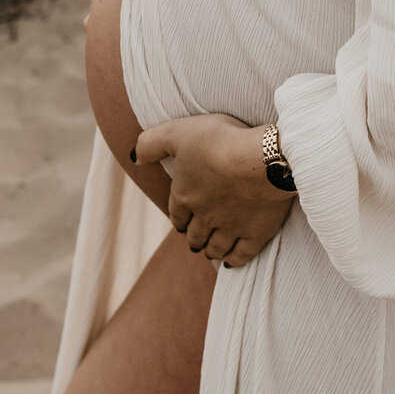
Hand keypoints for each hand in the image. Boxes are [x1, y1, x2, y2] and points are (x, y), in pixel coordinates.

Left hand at [133, 113, 294, 267]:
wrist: (261, 159)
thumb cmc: (219, 141)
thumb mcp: (177, 132)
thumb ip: (151, 144)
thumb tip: (133, 158)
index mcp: (185, 196)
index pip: (177, 215)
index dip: (179, 218)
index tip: (181, 222)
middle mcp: (205, 217)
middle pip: (195, 235)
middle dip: (194, 237)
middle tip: (195, 239)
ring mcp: (231, 228)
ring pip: (216, 247)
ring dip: (210, 250)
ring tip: (211, 250)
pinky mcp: (256, 234)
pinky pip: (242, 254)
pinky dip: (234, 260)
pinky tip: (231, 261)